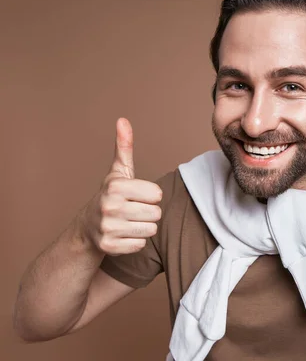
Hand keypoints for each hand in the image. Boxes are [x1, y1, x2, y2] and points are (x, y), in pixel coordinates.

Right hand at [82, 118, 162, 255]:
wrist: (86, 228)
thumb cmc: (110, 196)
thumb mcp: (118, 172)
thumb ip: (124, 147)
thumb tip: (123, 120)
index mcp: (116, 186)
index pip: (157, 194)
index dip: (150, 195)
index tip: (136, 196)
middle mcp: (110, 206)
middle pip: (156, 213)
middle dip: (148, 213)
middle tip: (132, 211)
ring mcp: (108, 228)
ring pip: (151, 230)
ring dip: (143, 227)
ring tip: (129, 222)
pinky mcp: (109, 247)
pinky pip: (141, 245)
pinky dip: (135, 242)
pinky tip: (123, 235)